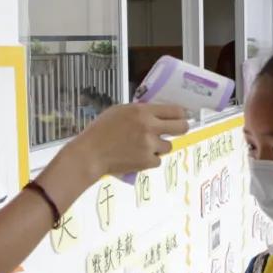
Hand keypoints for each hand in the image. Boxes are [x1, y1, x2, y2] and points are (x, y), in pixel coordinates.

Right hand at [71, 103, 188, 178]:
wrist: (91, 154)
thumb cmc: (101, 130)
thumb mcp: (119, 111)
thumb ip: (140, 111)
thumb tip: (157, 113)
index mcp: (142, 111)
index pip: (175, 110)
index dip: (181, 114)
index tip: (180, 117)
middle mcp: (150, 127)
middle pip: (182, 127)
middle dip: (181, 128)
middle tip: (175, 131)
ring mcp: (150, 145)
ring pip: (169, 146)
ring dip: (160, 146)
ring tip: (144, 146)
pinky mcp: (147, 162)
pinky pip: (158, 160)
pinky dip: (150, 159)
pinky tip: (138, 156)